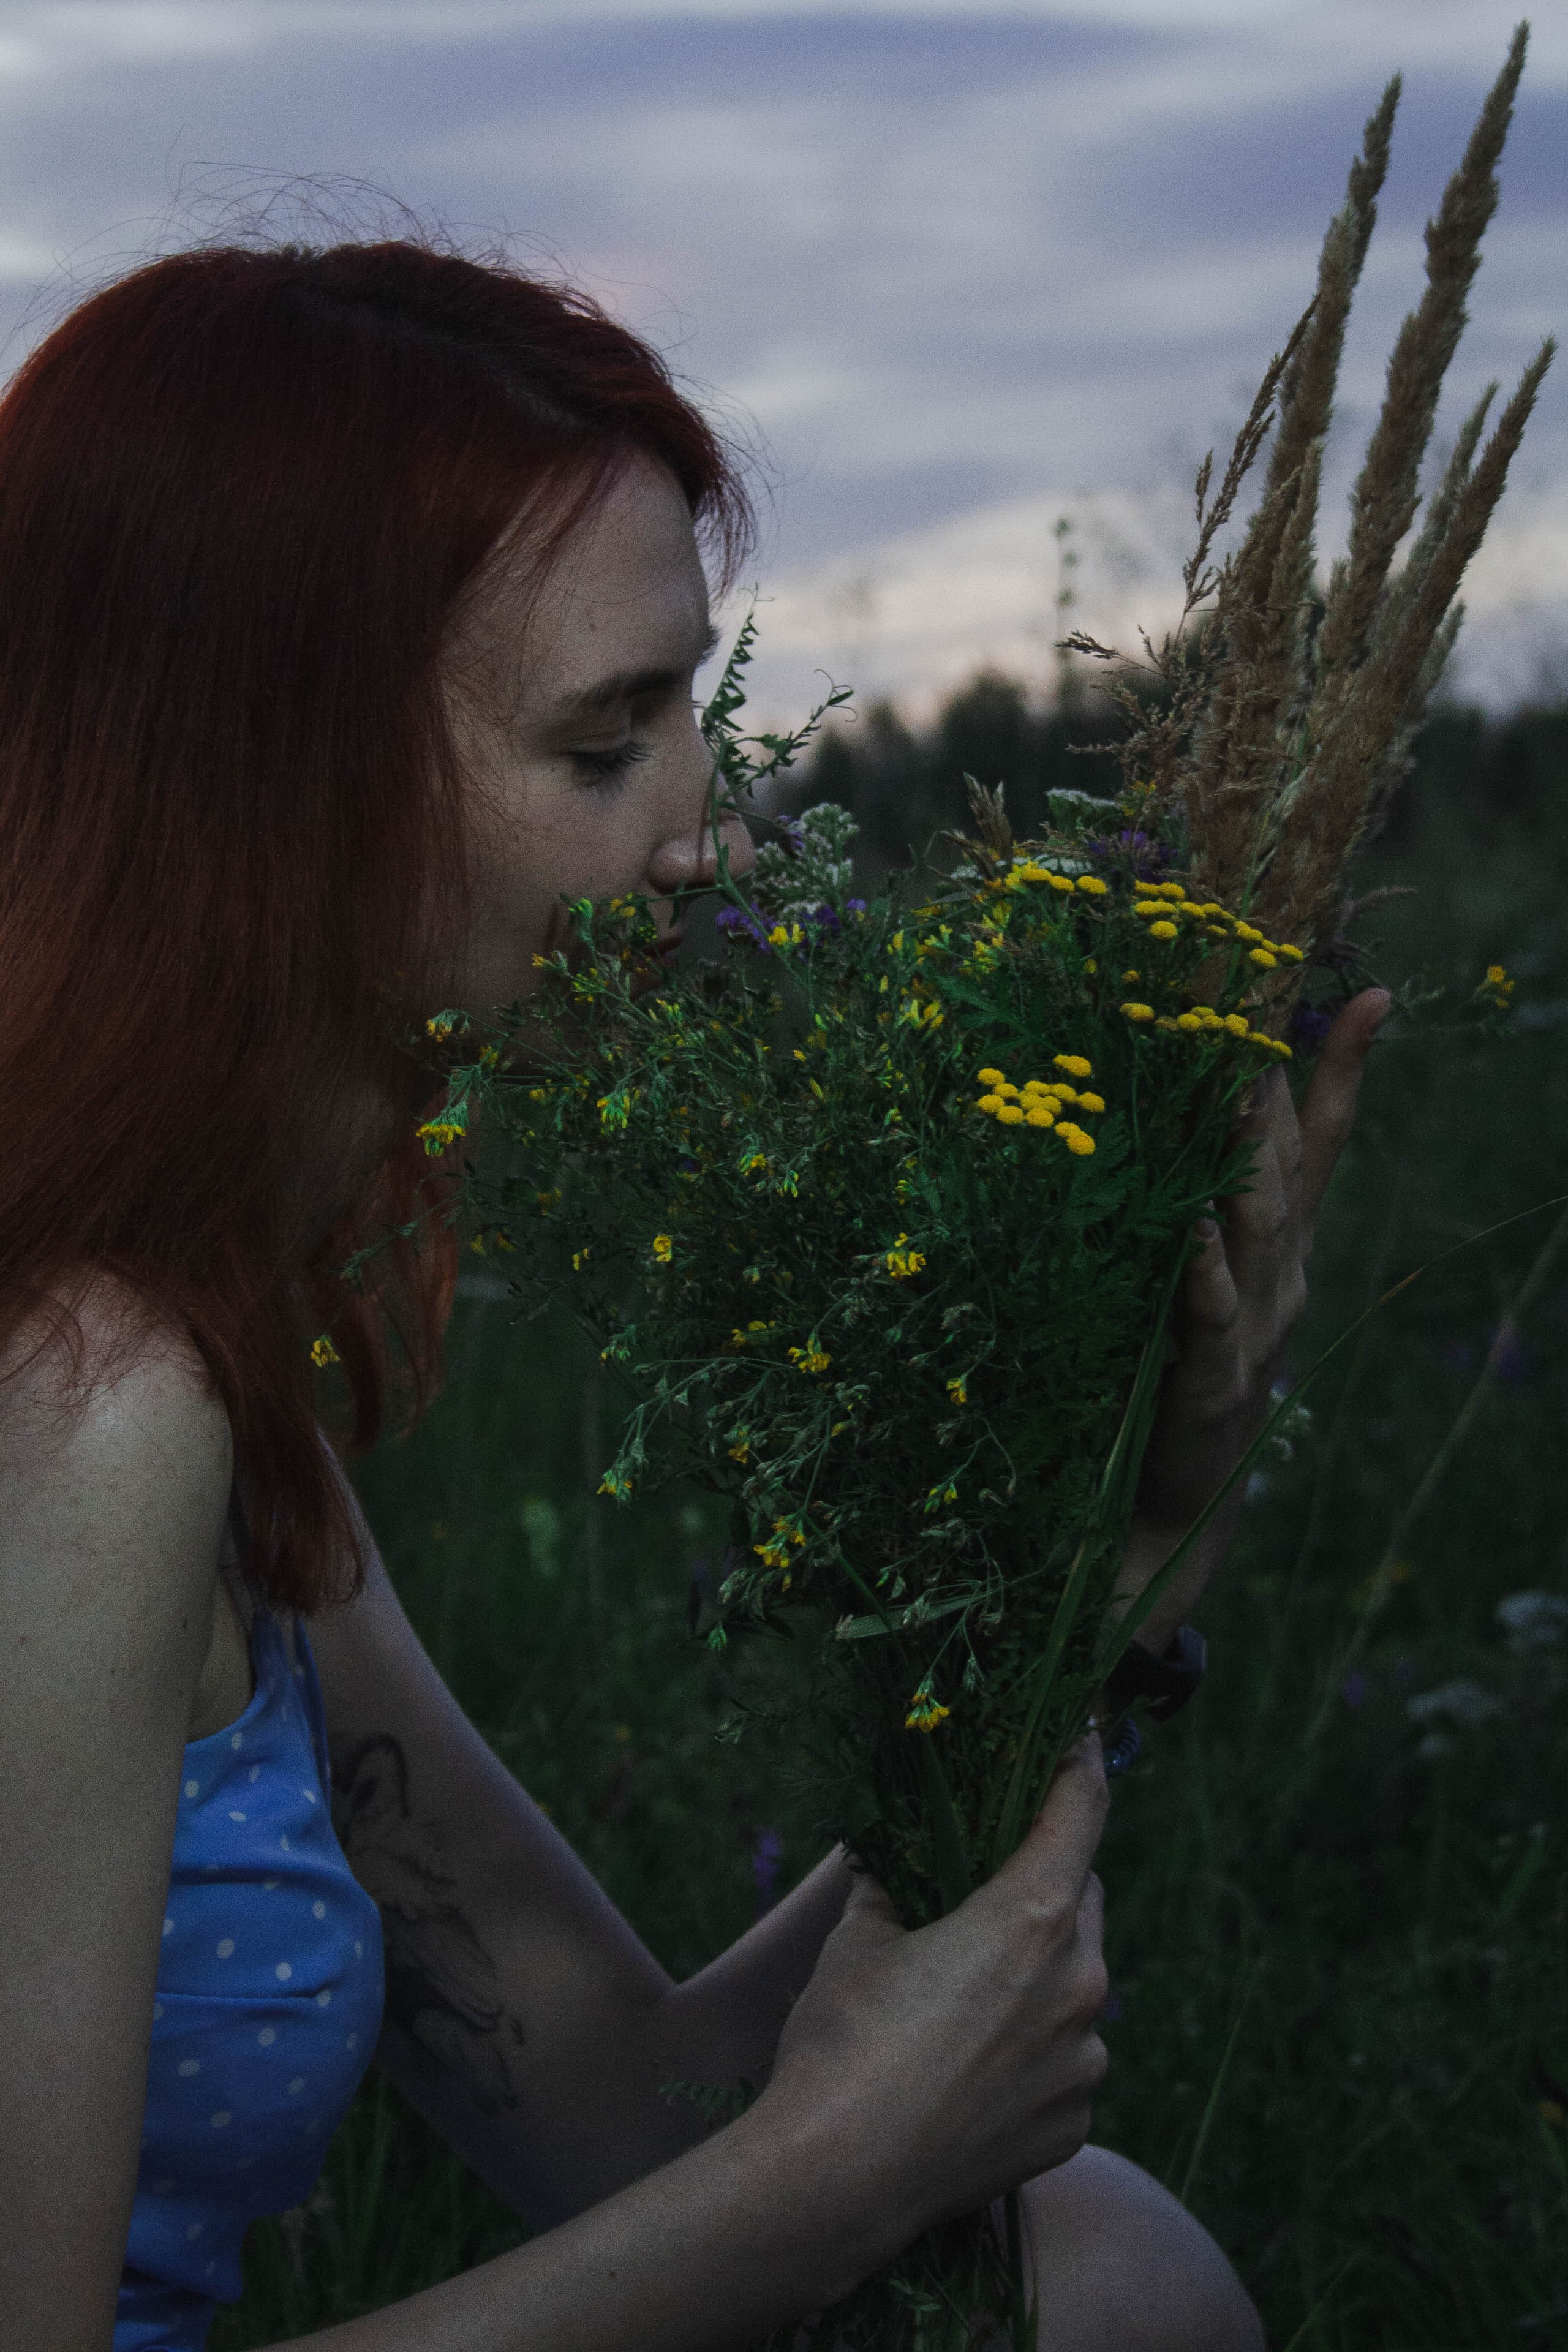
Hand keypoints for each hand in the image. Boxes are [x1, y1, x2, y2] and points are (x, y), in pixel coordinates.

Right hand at [758, 1737, 1109, 2274]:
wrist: (836, 2180)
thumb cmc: (842, 2042)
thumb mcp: (858, 1938)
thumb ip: (895, 1883)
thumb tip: (898, 1856)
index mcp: (1030, 1919)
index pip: (1080, 1813)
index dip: (1082, 1764)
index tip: (1082, 1736)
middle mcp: (1079, 1986)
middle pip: (1079, 1902)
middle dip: (1040, 1887)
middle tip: (980, 1894)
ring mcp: (1084, 2063)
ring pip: (1074, 1986)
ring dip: (1035, 1975)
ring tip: (957, 2002)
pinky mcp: (1073, 2123)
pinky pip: (1065, 2060)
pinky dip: (1031, 2048)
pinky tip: (967, 2068)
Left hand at [1118, 988, 1389, 1647]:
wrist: (1171, 1506)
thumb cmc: (1177, 1379)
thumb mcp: (1204, 1281)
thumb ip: (1213, 1208)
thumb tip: (1207, 1123)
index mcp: (1285, 1251)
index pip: (1324, 1144)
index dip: (1347, 1070)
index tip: (1376, 994)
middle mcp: (1284, 1279)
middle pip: (1294, 1169)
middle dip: (1284, 1087)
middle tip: (1264, 1008)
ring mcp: (1254, 1330)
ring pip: (1261, 1229)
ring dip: (1249, 1160)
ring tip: (1236, 1093)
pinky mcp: (1212, 1380)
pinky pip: (1209, 1312)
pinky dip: (1204, 1269)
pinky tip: (1193, 1229)